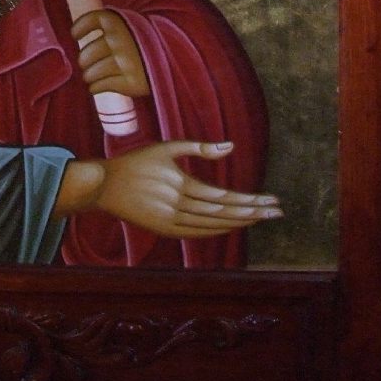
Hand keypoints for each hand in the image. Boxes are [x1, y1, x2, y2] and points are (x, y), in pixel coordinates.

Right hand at [55, 141, 281, 237]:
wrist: (103, 186)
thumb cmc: (136, 162)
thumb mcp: (166, 147)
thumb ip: (199, 147)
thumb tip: (231, 146)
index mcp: (178, 183)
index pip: (223, 196)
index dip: (249, 200)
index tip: (270, 200)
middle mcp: (176, 205)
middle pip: (222, 213)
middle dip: (252, 213)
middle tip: (277, 212)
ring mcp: (169, 221)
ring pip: (211, 226)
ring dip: (239, 223)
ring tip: (261, 218)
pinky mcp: (163, 230)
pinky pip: (196, 234)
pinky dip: (217, 232)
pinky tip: (233, 227)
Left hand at [72, 8, 149, 98]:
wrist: (175, 60)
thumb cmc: (144, 43)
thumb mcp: (130, 25)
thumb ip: (109, 26)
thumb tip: (77, 35)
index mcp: (118, 22)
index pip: (90, 20)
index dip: (79, 28)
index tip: (76, 36)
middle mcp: (120, 40)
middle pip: (86, 54)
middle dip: (84, 62)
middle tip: (87, 65)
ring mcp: (126, 62)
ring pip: (91, 73)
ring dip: (89, 76)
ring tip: (92, 77)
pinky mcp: (131, 82)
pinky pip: (100, 87)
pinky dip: (95, 87)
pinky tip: (97, 86)